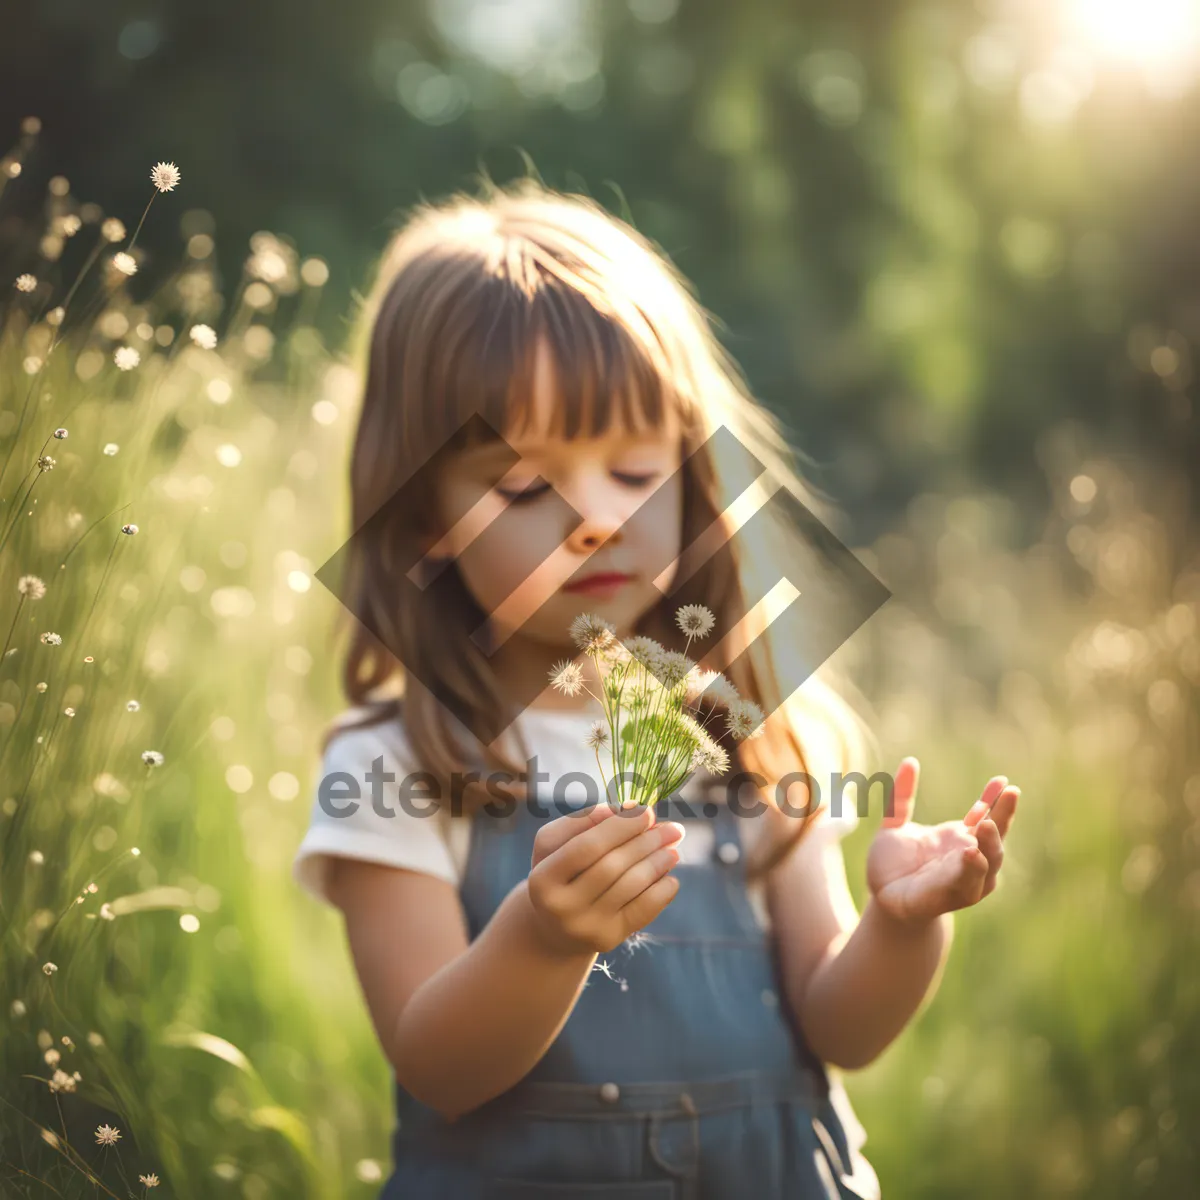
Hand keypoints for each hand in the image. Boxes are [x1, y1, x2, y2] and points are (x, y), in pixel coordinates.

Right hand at [523, 803, 685, 956]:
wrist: (554, 928)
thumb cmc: (559, 872)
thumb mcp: (557, 844)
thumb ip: (584, 820)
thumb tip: (626, 808)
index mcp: (543, 879)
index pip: (587, 847)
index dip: (620, 826)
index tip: (646, 810)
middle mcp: (561, 907)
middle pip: (612, 866)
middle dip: (646, 842)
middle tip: (672, 828)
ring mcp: (586, 926)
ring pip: (631, 886)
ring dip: (658, 862)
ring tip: (673, 848)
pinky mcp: (608, 939)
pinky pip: (643, 910)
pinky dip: (662, 890)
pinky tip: (670, 876)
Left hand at [866, 758, 1019, 926]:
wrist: (882, 897)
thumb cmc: (893, 863)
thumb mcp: (894, 825)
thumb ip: (901, 796)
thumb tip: (909, 761)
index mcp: (960, 839)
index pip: (987, 817)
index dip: (996, 800)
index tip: (1003, 781)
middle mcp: (968, 859)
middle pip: (995, 838)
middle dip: (1004, 817)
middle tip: (1010, 793)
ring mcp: (963, 880)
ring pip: (988, 864)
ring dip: (990, 846)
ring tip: (986, 824)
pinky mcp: (948, 897)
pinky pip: (965, 885)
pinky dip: (970, 871)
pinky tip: (971, 854)